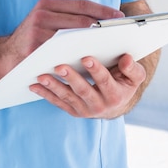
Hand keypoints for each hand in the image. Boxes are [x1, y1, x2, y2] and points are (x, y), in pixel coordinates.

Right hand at [0, 0, 123, 76]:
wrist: (2, 57)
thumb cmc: (30, 41)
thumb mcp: (44, 23)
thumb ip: (66, 20)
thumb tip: (100, 23)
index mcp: (47, 5)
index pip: (81, 4)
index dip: (102, 9)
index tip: (120, 16)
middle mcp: (42, 14)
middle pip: (80, 18)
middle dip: (103, 25)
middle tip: (121, 32)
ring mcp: (38, 30)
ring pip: (75, 34)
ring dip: (95, 40)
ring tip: (112, 46)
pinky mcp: (36, 47)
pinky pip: (64, 52)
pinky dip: (80, 54)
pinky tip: (93, 60)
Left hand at [29, 53, 145, 118]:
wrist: (116, 102)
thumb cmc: (123, 82)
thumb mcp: (134, 76)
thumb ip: (132, 68)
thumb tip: (127, 58)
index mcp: (115, 95)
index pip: (105, 81)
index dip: (96, 70)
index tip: (86, 57)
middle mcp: (99, 106)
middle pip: (83, 90)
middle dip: (71, 78)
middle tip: (59, 66)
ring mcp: (84, 110)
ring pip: (67, 97)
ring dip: (53, 86)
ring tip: (41, 75)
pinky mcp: (72, 110)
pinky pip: (57, 102)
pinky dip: (45, 94)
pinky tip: (33, 85)